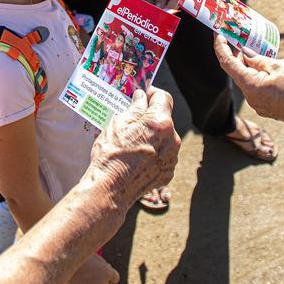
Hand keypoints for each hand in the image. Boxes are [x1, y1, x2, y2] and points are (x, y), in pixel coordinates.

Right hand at [65, 252, 118, 283]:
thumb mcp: (96, 259)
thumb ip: (105, 269)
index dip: (107, 274)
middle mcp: (103, 283)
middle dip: (100, 282)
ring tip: (82, 277)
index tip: (99, 268)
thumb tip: (110, 280)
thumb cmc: (81, 256)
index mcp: (108, 272)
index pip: (115, 278)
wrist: (64, 258)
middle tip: (88, 272)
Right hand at [88, 88, 179, 203]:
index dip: (152, 94)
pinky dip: (153, 153)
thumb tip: (141, 97)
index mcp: (161, 123)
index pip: (164, 98)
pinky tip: (136, 158)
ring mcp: (172, 158)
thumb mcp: (119, 123)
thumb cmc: (112, 154)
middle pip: (164, 119)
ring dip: (152, 136)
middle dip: (150, 118)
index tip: (143, 95)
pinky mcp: (168, 173)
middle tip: (132, 121)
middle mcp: (172, 140)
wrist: (110, 189)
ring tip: (132, 143)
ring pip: (164, 138)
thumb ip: (135, 107)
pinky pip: (162, 156)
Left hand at [152, 0, 184, 9]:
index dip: (168, 7)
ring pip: (171, 5)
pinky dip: (161, 3)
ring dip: (161, 6)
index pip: (178, 0)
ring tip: (149, 3)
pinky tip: (152, 2)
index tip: (158, 11)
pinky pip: (168, 2)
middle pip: (176, 5)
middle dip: (163, 8)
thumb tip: (160, 8)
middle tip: (151, 8)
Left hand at [213, 35, 283, 138]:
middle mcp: (251, 98)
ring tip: (254, 50)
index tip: (219, 34)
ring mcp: (259, 106)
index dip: (221, 47)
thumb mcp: (279, 66)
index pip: (227, 63)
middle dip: (236, 55)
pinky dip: (257, 76)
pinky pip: (257, 89)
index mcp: (250, 85)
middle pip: (237, 72)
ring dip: (248, 66)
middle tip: (239, 38)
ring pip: (247, 81)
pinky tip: (265, 67)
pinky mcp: (269, 109)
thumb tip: (246, 54)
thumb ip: (259, 59)